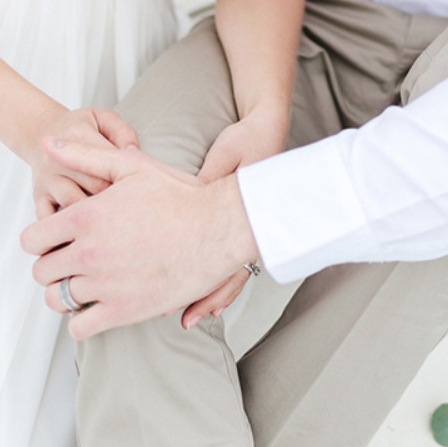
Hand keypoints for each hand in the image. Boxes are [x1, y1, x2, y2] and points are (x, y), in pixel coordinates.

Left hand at [20, 140, 256, 337]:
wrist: (218, 228)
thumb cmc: (179, 197)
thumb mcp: (129, 166)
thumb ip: (83, 155)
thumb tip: (48, 142)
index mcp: (85, 217)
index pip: (32, 240)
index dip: (41, 239)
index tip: (56, 239)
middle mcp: (89, 253)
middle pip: (41, 272)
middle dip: (52, 265)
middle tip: (72, 260)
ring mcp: (105, 284)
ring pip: (57, 300)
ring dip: (64, 293)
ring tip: (84, 282)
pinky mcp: (124, 310)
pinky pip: (80, 328)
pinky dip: (82, 321)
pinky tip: (97, 305)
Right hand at [29, 105, 138, 218]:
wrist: (40, 133)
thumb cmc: (78, 129)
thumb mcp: (102, 118)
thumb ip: (122, 131)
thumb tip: (133, 151)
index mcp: (78, 136)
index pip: (108, 162)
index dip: (127, 179)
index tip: (140, 188)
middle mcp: (59, 158)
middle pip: (94, 186)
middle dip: (116, 199)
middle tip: (133, 209)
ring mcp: (48, 179)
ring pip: (73, 204)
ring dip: (94, 216)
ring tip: (112, 223)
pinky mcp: (38, 196)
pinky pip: (48, 219)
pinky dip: (64, 229)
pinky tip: (82, 233)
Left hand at [178, 110, 282, 325]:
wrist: (270, 128)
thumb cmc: (247, 140)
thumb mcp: (223, 157)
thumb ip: (203, 183)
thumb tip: (181, 210)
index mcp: (243, 210)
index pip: (220, 252)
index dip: (200, 279)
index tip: (177, 296)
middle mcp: (250, 225)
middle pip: (229, 270)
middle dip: (206, 296)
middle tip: (185, 318)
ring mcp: (250, 227)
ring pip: (233, 270)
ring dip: (214, 293)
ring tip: (195, 314)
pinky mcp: (247, 226)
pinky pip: (235, 261)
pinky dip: (222, 281)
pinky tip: (211, 298)